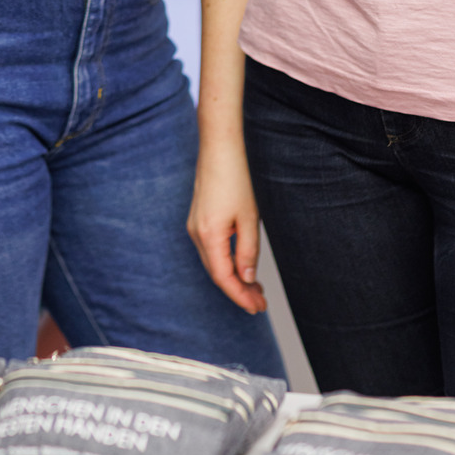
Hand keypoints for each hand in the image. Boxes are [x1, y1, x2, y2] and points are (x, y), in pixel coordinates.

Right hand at [187, 136, 266, 313]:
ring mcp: (195, 225)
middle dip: (238, 290)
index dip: (240, 296)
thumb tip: (247, 278)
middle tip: (260, 302)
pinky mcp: (199, 218)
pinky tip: (240, 264)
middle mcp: (196, 233)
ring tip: (255, 288)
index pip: (223, 278)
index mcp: (208, 235)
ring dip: (233, 276)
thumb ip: (248, 251)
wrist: (220, 147)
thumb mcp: (249, 218)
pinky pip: (211, 249)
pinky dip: (226, 261)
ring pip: (213, 262)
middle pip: (216, 273)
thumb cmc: (235, 176)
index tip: (257, 308)